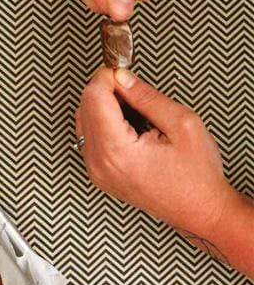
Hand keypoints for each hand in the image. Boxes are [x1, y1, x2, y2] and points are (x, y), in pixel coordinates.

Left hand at [76, 67, 233, 237]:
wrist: (201, 211)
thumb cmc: (197, 177)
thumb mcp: (182, 124)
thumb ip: (147, 97)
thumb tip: (123, 78)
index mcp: (117, 151)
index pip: (94, 97)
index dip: (109, 77)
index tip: (124, 73)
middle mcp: (100, 163)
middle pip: (85, 105)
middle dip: (107, 90)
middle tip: (134, 90)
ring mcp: (97, 171)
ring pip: (83, 119)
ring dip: (104, 105)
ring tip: (136, 112)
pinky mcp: (99, 174)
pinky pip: (89, 136)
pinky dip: (104, 122)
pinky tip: (128, 126)